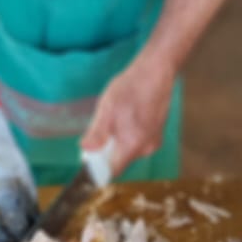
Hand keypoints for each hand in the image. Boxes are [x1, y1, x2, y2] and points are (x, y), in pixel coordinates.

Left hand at [81, 51, 175, 177]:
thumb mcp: (107, 109)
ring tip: (115, 116)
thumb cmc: (131, 88)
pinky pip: (136, 141)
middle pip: (119, 160)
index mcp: (134, 145)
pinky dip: (126, 134)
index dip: (97, 167)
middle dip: (106, 149)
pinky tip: (125, 115)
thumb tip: (86, 149)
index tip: (87, 157)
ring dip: (116, 140)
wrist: (155, 72)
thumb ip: (97, 132)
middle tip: (100, 127)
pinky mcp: (156, 133)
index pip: (112, 170)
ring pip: (128, 149)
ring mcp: (154, 141)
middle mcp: (147, 148)